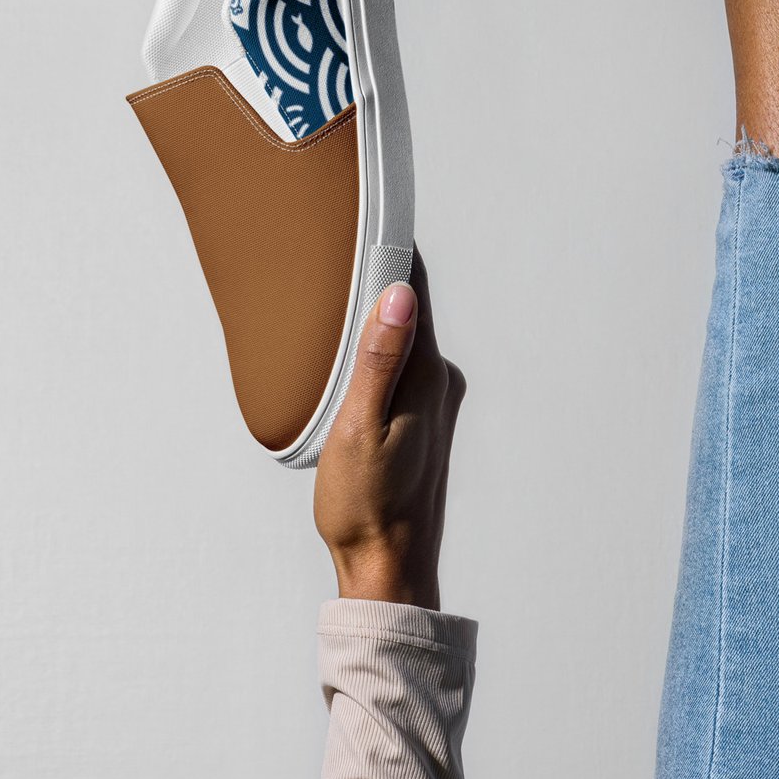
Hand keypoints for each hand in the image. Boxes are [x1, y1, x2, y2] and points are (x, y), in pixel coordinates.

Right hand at [314, 252, 463, 610]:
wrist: (390, 569)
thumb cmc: (367, 506)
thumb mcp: (359, 429)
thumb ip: (379, 360)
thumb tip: (403, 295)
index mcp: (429, 375)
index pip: (416, 290)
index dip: (393, 247)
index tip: (365, 209)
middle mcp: (441, 381)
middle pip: (411, 307)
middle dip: (379, 273)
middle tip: (338, 238)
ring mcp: (436, 402)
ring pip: (405, 337)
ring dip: (377, 312)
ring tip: (337, 285)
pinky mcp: (424, 421)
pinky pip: (402, 365)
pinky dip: (379, 346)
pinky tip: (351, 350)